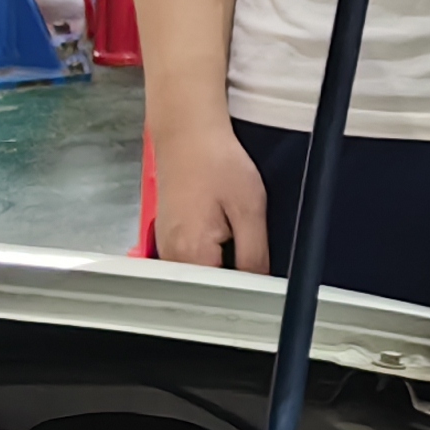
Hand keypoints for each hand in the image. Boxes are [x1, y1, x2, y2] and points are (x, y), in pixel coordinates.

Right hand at [153, 122, 271, 273]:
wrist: (188, 136)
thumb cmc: (215, 162)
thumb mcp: (249, 208)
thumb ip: (255, 253)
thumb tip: (261, 284)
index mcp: (190, 254)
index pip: (222, 293)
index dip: (248, 286)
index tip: (263, 277)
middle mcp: (170, 257)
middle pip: (209, 287)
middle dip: (235, 273)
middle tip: (247, 242)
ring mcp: (166, 248)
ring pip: (203, 273)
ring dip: (224, 261)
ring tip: (231, 229)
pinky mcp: (168, 238)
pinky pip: (194, 258)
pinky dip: (212, 250)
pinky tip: (220, 227)